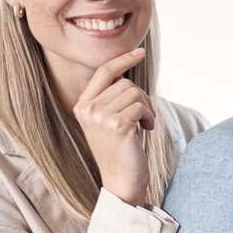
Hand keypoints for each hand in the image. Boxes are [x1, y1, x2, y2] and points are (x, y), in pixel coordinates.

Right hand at [74, 47, 154, 206]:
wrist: (121, 181)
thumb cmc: (121, 151)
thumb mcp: (110, 121)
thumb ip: (113, 99)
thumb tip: (127, 74)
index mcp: (82, 105)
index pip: (103, 72)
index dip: (122, 60)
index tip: (139, 52)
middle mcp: (87, 108)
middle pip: (125, 83)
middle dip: (142, 98)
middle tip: (145, 117)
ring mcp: (100, 116)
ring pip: (135, 93)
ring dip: (148, 109)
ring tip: (144, 125)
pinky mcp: (116, 124)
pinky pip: (142, 107)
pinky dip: (150, 117)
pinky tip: (146, 131)